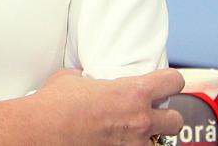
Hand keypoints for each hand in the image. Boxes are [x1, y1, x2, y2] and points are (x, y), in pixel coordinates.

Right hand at [28, 68, 184, 144]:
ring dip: (148, 137)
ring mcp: (133, 145)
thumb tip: (83, 78)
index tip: (165, 83)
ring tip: (130, 132)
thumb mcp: (71, 79)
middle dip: (166, 117)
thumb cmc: (54, 106)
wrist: (41, 131)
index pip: (173, 81)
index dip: (170, 81)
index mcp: (132, 93)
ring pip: (160, 143)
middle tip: (150, 114)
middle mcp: (140, 121)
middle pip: (176, 120)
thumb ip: (87, 77)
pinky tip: (116, 142)